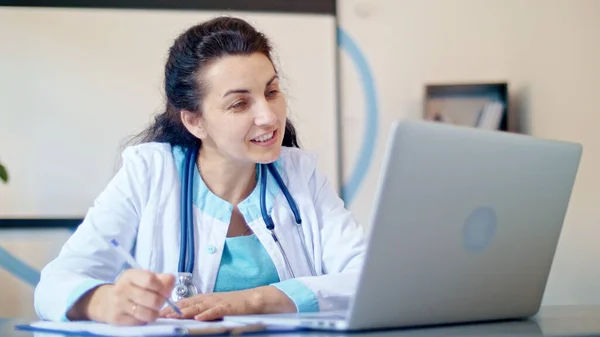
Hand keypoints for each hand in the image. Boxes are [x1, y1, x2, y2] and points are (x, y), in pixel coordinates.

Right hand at [68, 269, 174, 325]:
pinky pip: (140, 322)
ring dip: (155, 313)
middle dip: (161, 302)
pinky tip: (142, 314)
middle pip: (153, 299)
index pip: (150, 280)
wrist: (104, 302)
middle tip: (160, 302)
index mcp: (130, 275)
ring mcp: (118, 305)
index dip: (162, 287)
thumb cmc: (130, 288)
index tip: (165, 291)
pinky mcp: (117, 319)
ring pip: (148, 313)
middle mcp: (122, 289)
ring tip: (153, 309)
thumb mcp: (142, 278)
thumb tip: (172, 280)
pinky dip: (145, 320)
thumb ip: (160, 279)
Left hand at [159, 286, 295, 320]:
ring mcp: (219, 302)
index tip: (155, 313)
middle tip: (156, 315)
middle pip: (187, 304)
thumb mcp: (215, 306)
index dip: (169, 307)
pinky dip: (207, 314)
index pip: (183, 303)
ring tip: (171, 316)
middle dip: (171, 310)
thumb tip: (185, 316)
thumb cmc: (236, 305)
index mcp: (204, 299)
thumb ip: (202, 309)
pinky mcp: (229, 306)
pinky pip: (216, 310)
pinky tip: (198, 318)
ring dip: (183, 311)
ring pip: (198, 306)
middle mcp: (209, 299)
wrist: (257, 299)